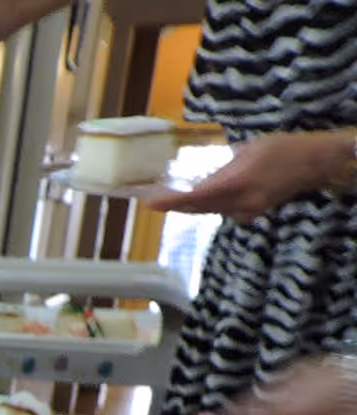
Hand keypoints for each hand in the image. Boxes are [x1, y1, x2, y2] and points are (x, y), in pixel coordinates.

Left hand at [147, 131, 354, 223]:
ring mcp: (246, 211)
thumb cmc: (281, 149)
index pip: (197, 196)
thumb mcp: (247, 149)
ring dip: (190, 205)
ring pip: (208, 211)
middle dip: (174, 205)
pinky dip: (209, 205)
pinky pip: (221, 211)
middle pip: (198, 208)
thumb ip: (221, 168)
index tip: (150, 203)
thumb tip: (200, 179)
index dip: (171, 202)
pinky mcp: (251, 215)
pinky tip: (201, 198)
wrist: (314, 164)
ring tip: (169, 197)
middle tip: (152, 201)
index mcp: (238, 182)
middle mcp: (241, 202)